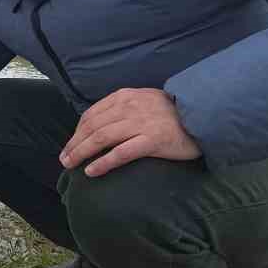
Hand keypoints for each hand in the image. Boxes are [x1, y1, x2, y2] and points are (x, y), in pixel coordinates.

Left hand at [58, 88, 201, 177]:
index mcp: (126, 96)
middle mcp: (131, 107)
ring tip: (70, 165)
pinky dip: (103, 162)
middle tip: (64, 159)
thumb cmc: (173, 114)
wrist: (204, 117)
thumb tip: (101, 123)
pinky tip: (91, 171)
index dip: (77, 130)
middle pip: (93, 126)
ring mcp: (141, 123)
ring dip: (82, 152)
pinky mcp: (152, 141)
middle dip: (74, 143)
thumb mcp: (145, 101)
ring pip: (102, 138)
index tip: (70, 144)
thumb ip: (124, 107)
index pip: (93, 113)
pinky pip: (121, 153)